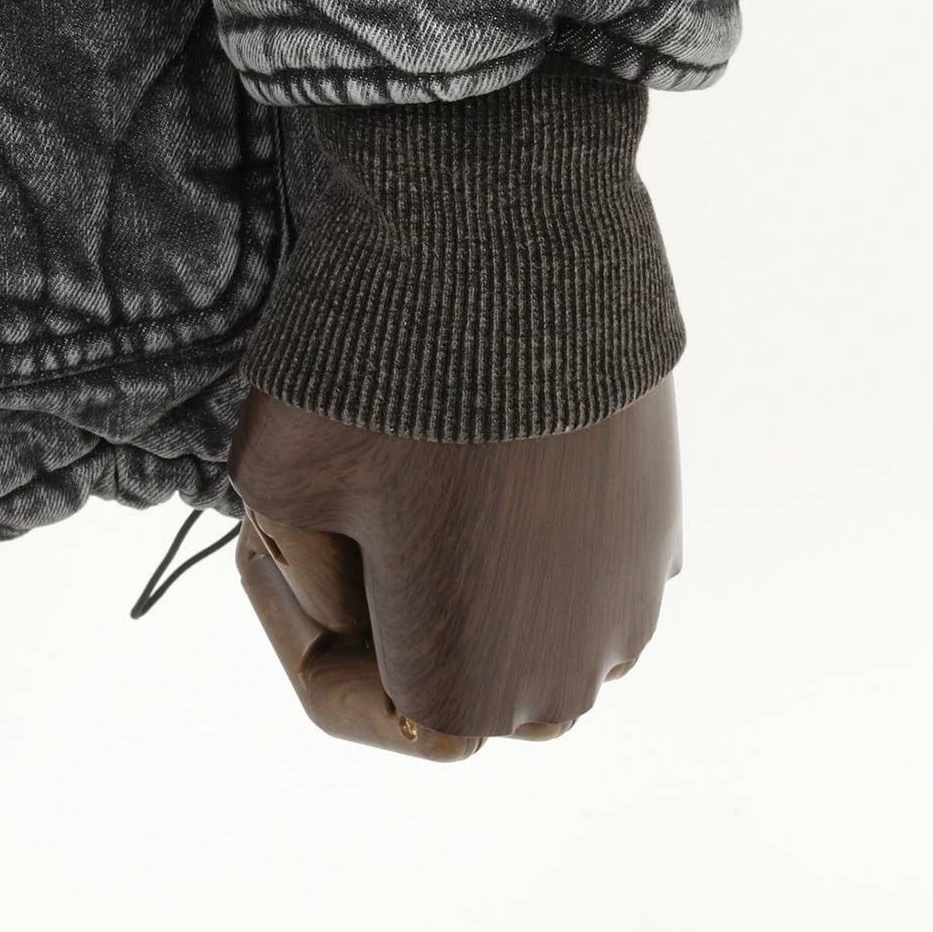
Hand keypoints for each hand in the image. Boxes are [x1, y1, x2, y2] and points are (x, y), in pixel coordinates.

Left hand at [229, 378, 681, 759]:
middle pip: (439, 656)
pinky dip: (515, 512)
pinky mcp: (660, 515)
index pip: (355, 689)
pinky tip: (470, 430)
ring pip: (506, 601)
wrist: (521, 243)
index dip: (296, 613)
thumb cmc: (384, 371)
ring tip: (399, 450)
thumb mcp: (272, 481)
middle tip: (333, 489)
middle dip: (377, 591)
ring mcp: (631, 592)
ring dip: (453, 553)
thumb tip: (356, 582)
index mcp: (469, 690)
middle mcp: (569, 671)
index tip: (273, 531)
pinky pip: (566, 548)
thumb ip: (301, 568)